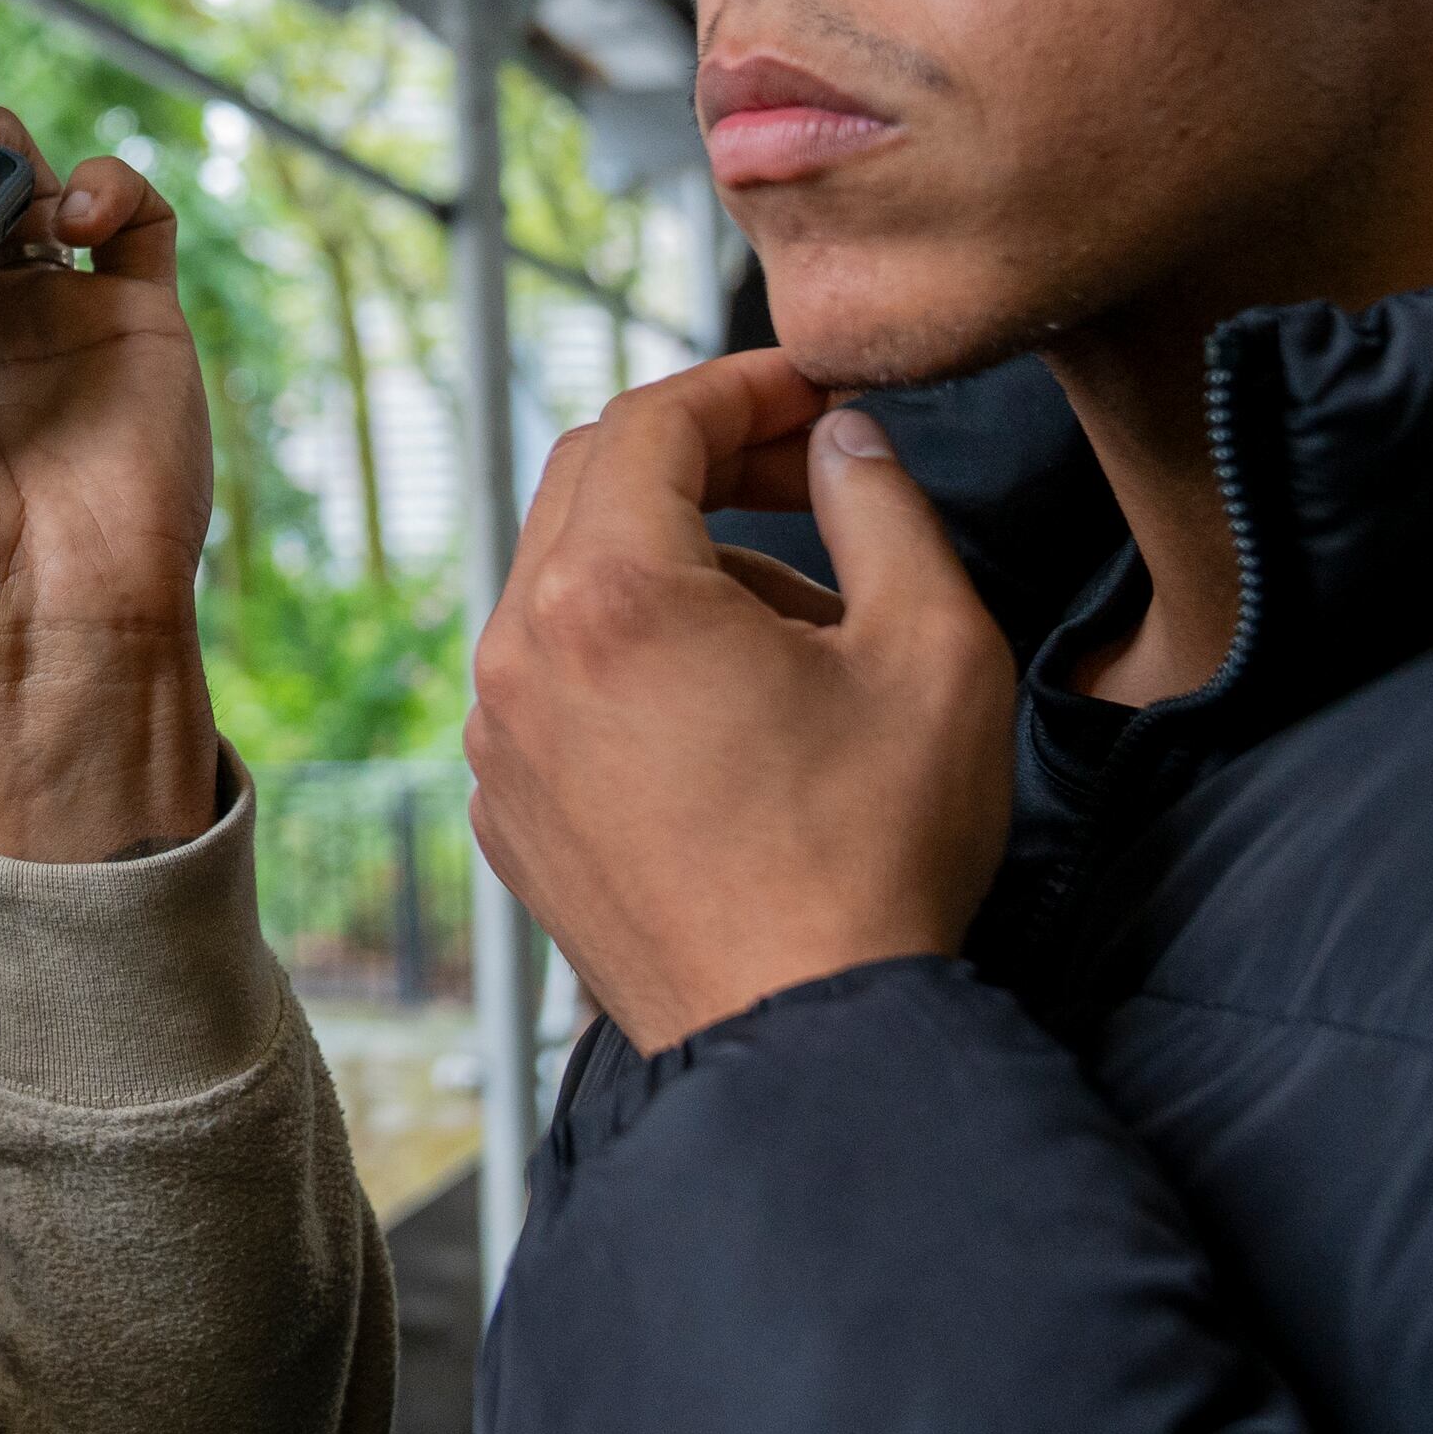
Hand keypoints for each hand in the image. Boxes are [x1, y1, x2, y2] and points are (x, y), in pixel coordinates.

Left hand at [464, 349, 1016, 1051]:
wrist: (804, 1047)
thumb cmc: (872, 858)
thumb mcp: (932, 650)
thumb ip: (885, 507)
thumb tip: (843, 441)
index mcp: (608, 595)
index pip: (652, 421)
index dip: (744, 386)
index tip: (817, 395)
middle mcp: (519, 657)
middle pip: (592, 484)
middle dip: (705, 458)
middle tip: (812, 475)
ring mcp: (500, 742)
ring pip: (571, 586)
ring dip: (677, 567)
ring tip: (806, 635)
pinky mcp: (507, 812)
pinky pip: (555, 683)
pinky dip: (633, 657)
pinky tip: (737, 717)